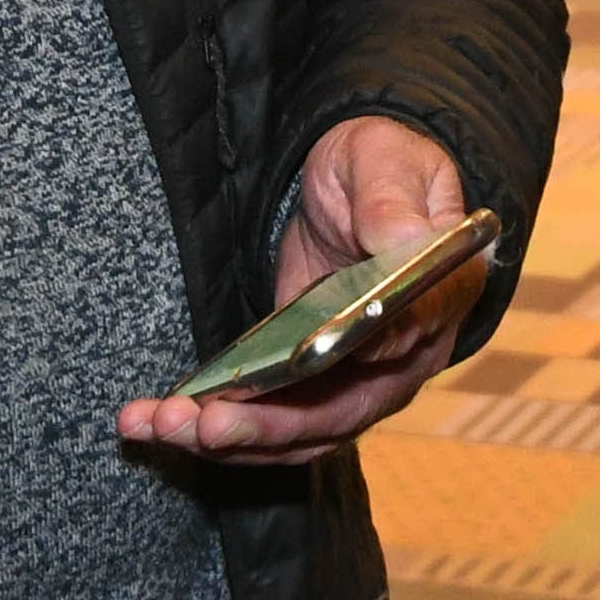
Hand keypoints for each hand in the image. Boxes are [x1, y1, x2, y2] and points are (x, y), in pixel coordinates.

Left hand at [118, 118, 483, 465]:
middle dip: (267, 425)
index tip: (304, 367)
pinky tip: (160, 421)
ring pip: (298, 433)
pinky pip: (271, 421)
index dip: (356, 364)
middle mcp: (404, 354)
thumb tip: (406, 244)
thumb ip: (392, 203)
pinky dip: (218, 428)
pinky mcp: (310, 383)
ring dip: (228, 439)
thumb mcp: (387, 160)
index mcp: (440, 295)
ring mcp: (357, 378)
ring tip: (159, 426)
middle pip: (342, 412)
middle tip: (203, 422)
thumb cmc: (381, 163)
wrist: (354, 183)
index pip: (407, 341)